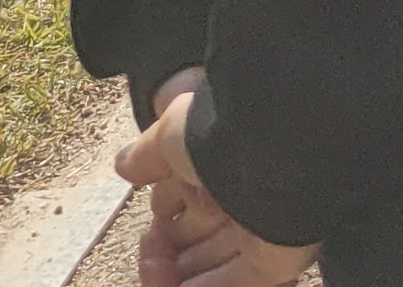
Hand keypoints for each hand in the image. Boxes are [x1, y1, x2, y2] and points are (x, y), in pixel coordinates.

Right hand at [122, 72, 319, 286]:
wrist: (277, 150)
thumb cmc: (222, 134)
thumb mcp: (174, 132)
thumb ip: (149, 153)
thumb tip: (125, 166)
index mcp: (224, 162)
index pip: (191, 194)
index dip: (164, 209)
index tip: (152, 214)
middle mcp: (243, 196)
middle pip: (198, 232)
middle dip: (164, 245)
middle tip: (149, 248)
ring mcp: (259, 231)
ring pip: (209, 263)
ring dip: (172, 272)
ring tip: (153, 266)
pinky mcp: (273, 263)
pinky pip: (230, 284)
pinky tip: (168, 284)